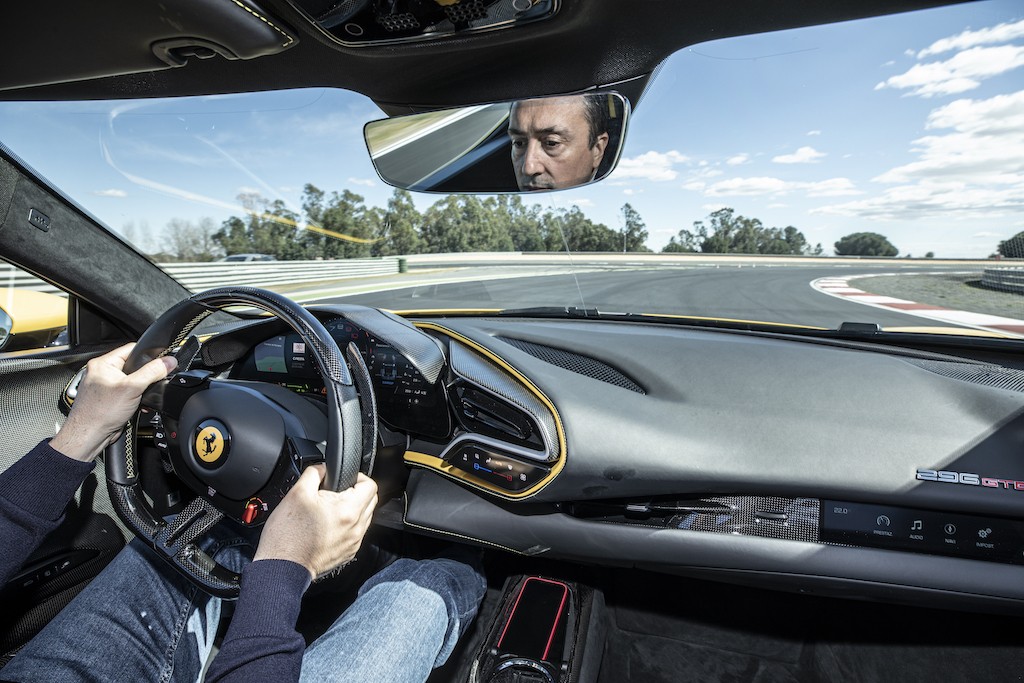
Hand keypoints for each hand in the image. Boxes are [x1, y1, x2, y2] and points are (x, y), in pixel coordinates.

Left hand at [50, 343, 176, 461]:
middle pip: (134, 366)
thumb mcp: (132, 388)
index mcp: (103, 363)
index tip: (162, 360)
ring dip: (142, 389)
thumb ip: (152, 372)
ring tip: (141, 397)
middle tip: (150, 383)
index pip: (131, 349)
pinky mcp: (111, 399)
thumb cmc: (99, 412)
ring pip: (133, 381)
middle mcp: (103, 373)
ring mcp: (106, 387)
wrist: (90, 436)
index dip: (149, 354)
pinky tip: (138, 405)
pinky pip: (129, 393)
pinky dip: (137, 398)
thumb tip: (168, 361)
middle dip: (146, 375)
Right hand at [254, 466, 377, 578]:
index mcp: (348, 511)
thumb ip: (314, 473)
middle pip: (371, 501)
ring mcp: (353, 543)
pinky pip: (356, 533)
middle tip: (336, 491)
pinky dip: (348, 525)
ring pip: (364, 518)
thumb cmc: (287, 536)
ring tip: (330, 508)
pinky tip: (328, 524)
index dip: (358, 476)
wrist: (282, 567)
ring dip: (353, 509)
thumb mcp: (297, 493)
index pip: (370, 485)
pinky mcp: (347, 553)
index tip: (344, 478)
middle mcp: (356, 529)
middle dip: (357, 491)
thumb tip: (323, 467)